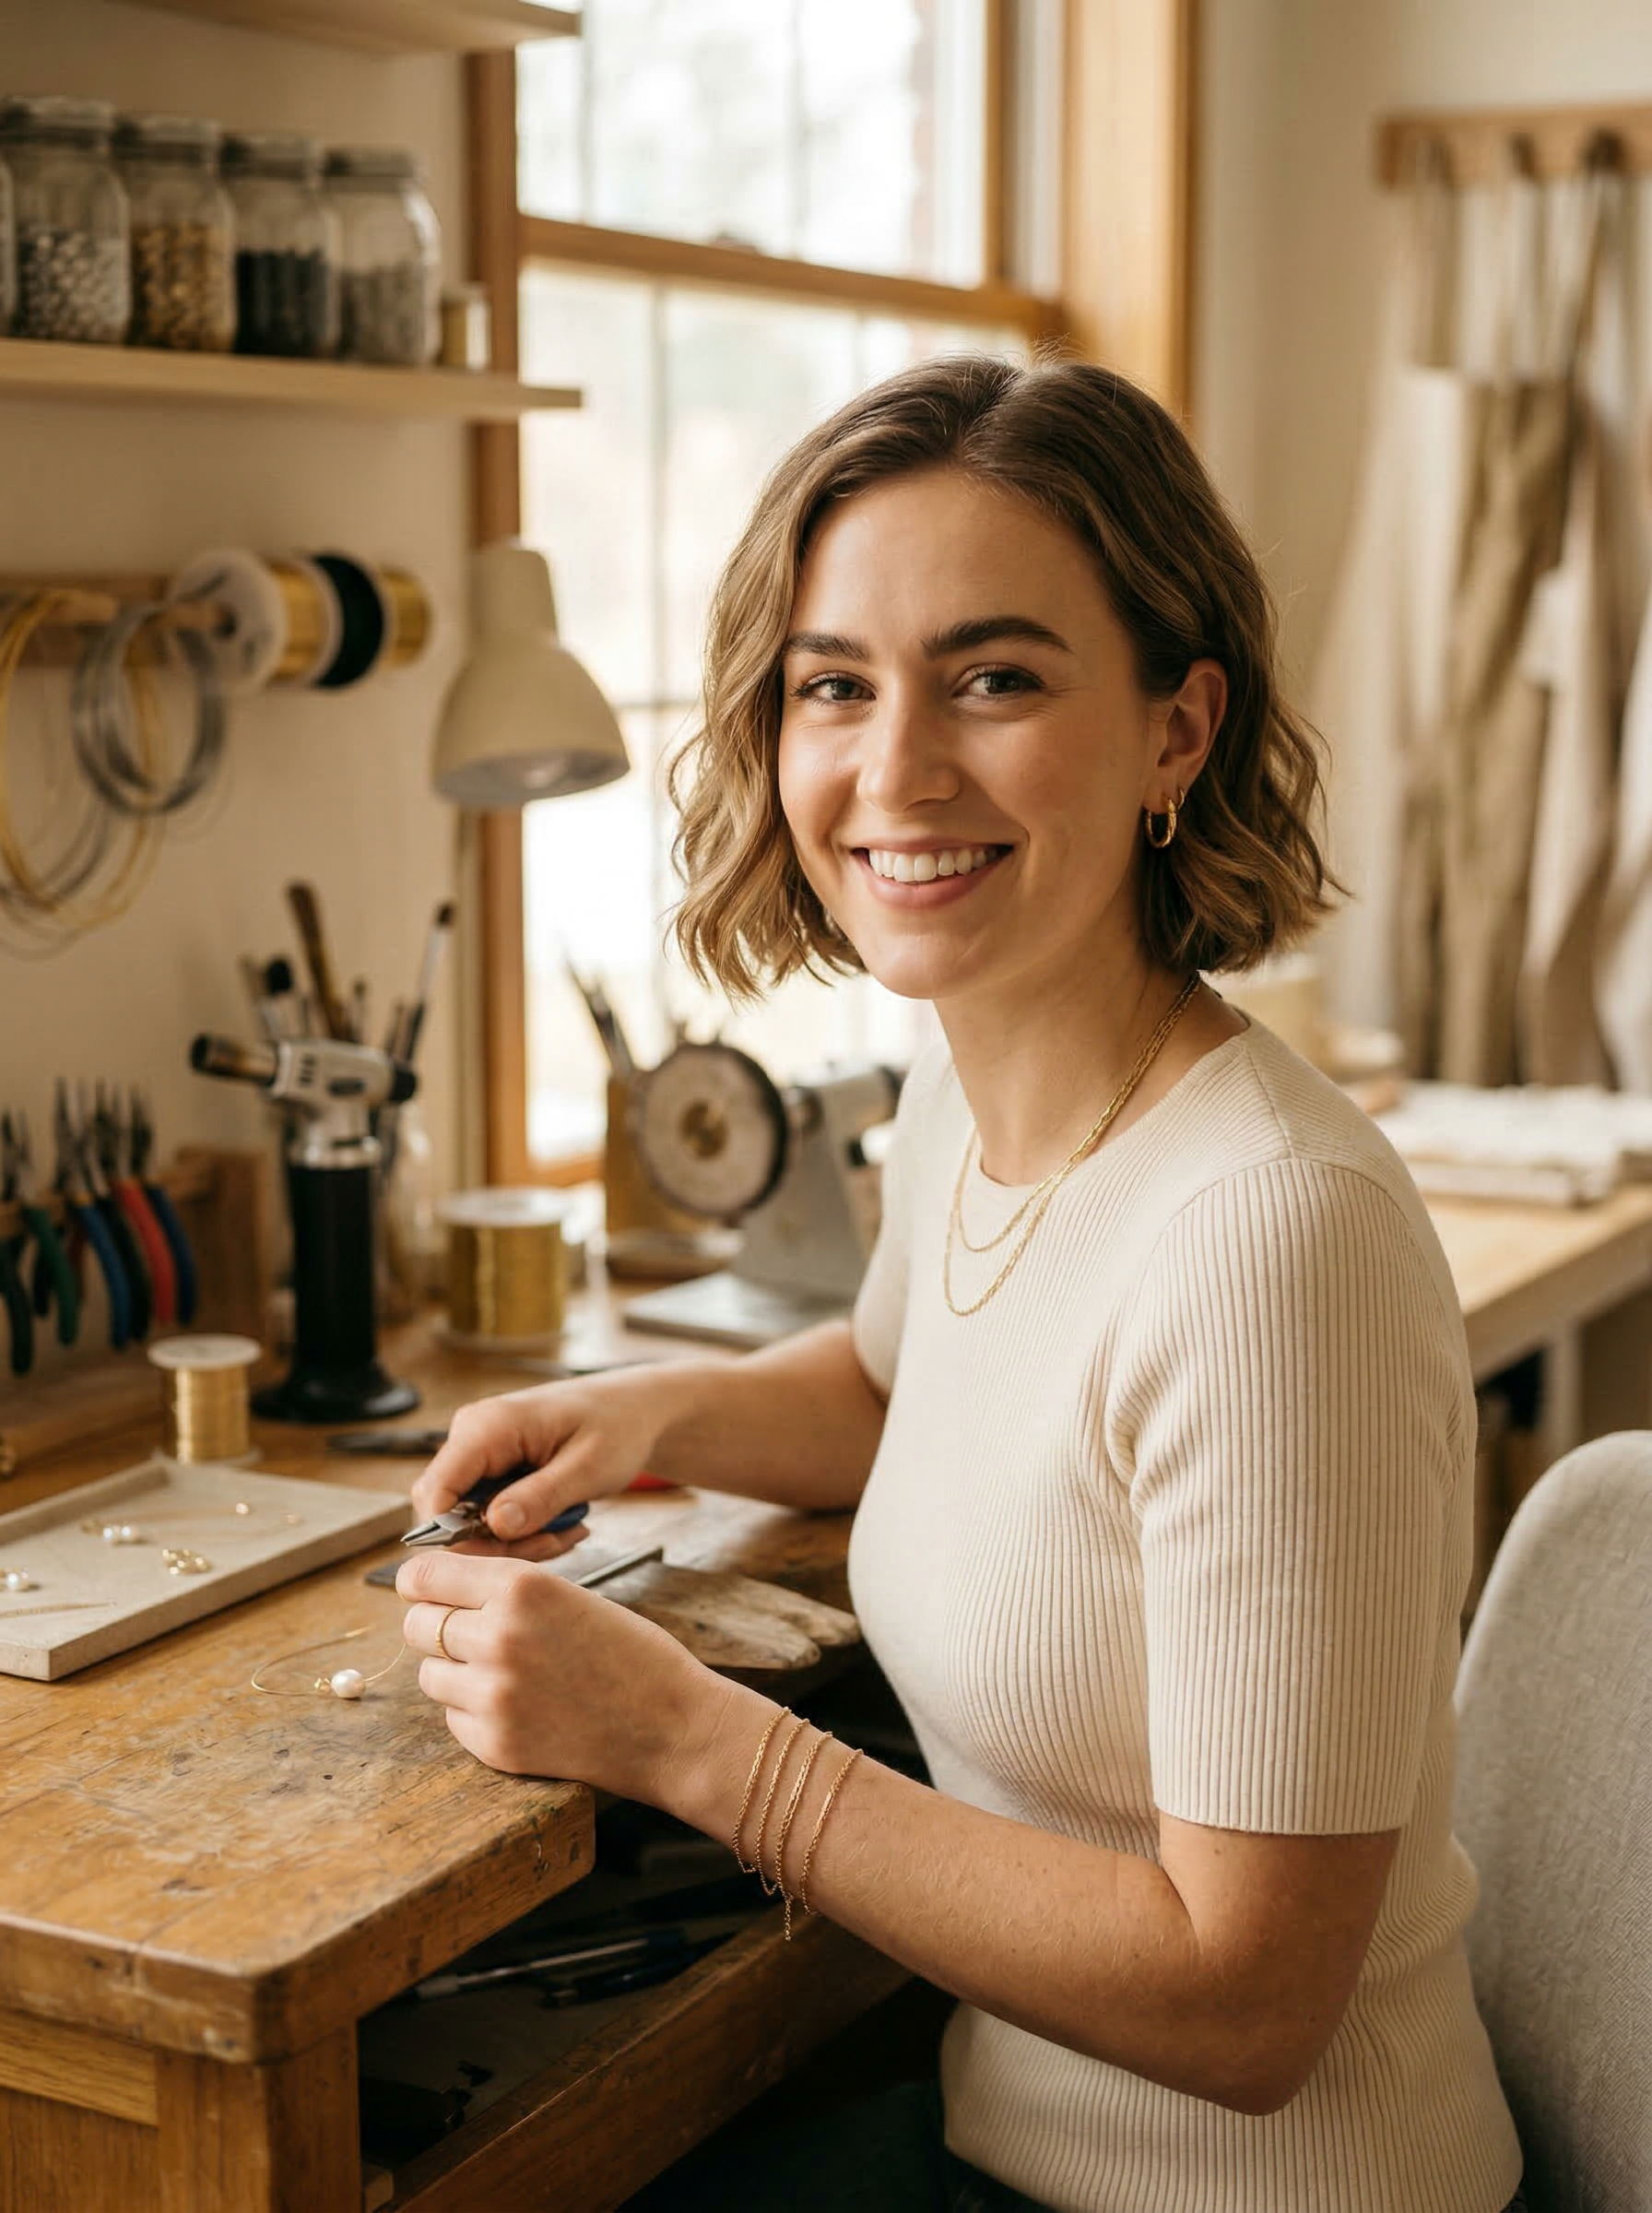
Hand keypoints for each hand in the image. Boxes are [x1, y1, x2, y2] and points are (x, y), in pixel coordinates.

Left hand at [397, 1548, 745, 1809]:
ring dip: (455, 1672)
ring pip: (429, 1674)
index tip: (428, 1591)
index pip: (423, 1575)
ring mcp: (492, 1695)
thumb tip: (437, 1587)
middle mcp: (498, 1636)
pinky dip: (475, 1713)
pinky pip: (453, 1718)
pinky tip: (522, 1708)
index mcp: (520, 1587)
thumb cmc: (630, 1654)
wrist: (673, 1727)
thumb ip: (505, 1590)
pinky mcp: (494, 1744)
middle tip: (470, 1635)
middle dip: (436, 1627)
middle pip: (416, 1625)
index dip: (422, 1583)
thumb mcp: (569, 1596)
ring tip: (506, 1674)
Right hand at [412, 1369, 681, 1556]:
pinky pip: (489, 1512)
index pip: (436, 1493)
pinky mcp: (493, 1467)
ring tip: (565, 1531)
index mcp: (488, 1426)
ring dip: (515, 1539)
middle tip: (552, 1543)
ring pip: (469, 1518)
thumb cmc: (619, 1424)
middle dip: (495, 1542)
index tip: (508, 1553)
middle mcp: (472, 1435)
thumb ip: (541, 1496)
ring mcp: (480, 1451)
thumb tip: (495, 1525)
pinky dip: (522, 1529)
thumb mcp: (589, 1466)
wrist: (636, 1409)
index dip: (458, 1537)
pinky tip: (559, 1523)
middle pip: (448, 1512)